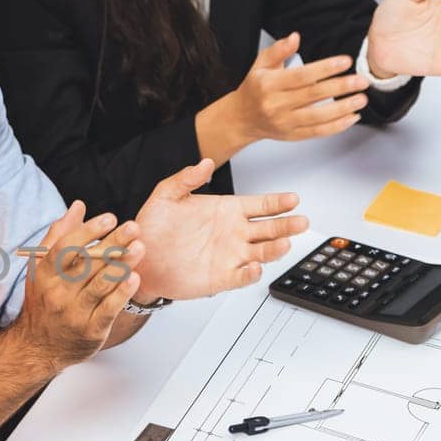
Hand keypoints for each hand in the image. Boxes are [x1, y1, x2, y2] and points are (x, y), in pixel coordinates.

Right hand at [10, 201, 142, 377]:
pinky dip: (121, 293)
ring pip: (99, 285)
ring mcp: (74, 312)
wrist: (38, 347)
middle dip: (112, 243)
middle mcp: (58, 292)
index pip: (66, 248)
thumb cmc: (43, 301)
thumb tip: (78, 206)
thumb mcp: (42, 268)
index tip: (109, 218)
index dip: (88, 231)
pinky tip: (134, 279)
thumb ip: (59, 235)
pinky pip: (108, 309)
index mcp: (45, 274)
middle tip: (133, 227)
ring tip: (139, 248)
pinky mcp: (90, 330)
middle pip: (87, 263)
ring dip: (121, 265)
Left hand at [132, 159, 307, 299]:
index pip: (260, 204)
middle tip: (301, 221)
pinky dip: (250, 274)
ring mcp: (230, 256)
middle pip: (270, 229)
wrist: (139, 258)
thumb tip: (204, 162)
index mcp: (226, 211)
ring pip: (262, 253)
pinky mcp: (221, 278)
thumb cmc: (154, 228)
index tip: (293, 199)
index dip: (278, 202)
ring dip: (275, 249)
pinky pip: (241, 277)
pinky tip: (255, 268)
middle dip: (287, 225)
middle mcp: (233, 233)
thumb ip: (186, 178)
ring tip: (285, 243)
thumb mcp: (166, 196)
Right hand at [225, 32, 372, 145]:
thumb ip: (278, 50)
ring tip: (361, 99)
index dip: (326, 68)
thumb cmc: (254, 89)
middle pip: (314, 95)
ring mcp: (284, 122)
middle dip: (341, 87)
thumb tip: (295, 37)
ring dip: (343, 108)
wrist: (241, 118)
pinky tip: (351, 117)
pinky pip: (318, 132)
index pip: (302, 76)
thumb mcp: (260, 64)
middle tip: (361, 80)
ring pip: (318, 116)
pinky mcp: (291, 135)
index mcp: (269, 84)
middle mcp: (276, 104)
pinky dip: (337, 126)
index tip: (345, 62)